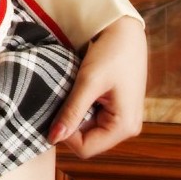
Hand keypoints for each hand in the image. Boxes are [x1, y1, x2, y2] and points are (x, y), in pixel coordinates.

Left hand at [48, 15, 146, 157]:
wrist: (126, 31)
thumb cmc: (111, 53)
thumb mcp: (88, 82)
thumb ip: (72, 112)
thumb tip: (53, 138)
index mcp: (124, 127)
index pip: (85, 149)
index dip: (66, 134)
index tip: (56, 110)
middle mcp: (127, 128)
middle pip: (87, 141)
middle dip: (71, 123)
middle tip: (63, 98)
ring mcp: (123, 119)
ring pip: (89, 129)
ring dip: (76, 114)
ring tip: (72, 91)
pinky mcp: (117, 108)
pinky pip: (94, 117)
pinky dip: (82, 107)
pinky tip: (79, 90)